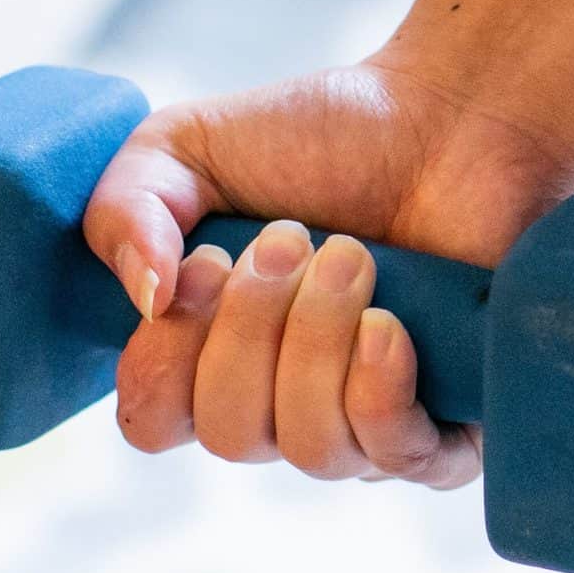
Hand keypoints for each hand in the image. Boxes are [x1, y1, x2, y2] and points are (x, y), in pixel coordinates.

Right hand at [83, 59, 573, 488]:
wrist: (449, 114)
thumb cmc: (321, 134)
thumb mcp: (185, 145)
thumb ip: (124, 209)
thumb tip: (146, 300)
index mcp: (212, 357)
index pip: (152, 421)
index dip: (167, 356)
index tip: (210, 262)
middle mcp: (284, 406)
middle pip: (230, 436)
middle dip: (253, 327)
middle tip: (292, 238)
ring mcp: (365, 424)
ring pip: (311, 447)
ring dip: (318, 337)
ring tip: (351, 256)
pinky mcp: (447, 426)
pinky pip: (394, 458)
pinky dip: (377, 388)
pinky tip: (387, 323)